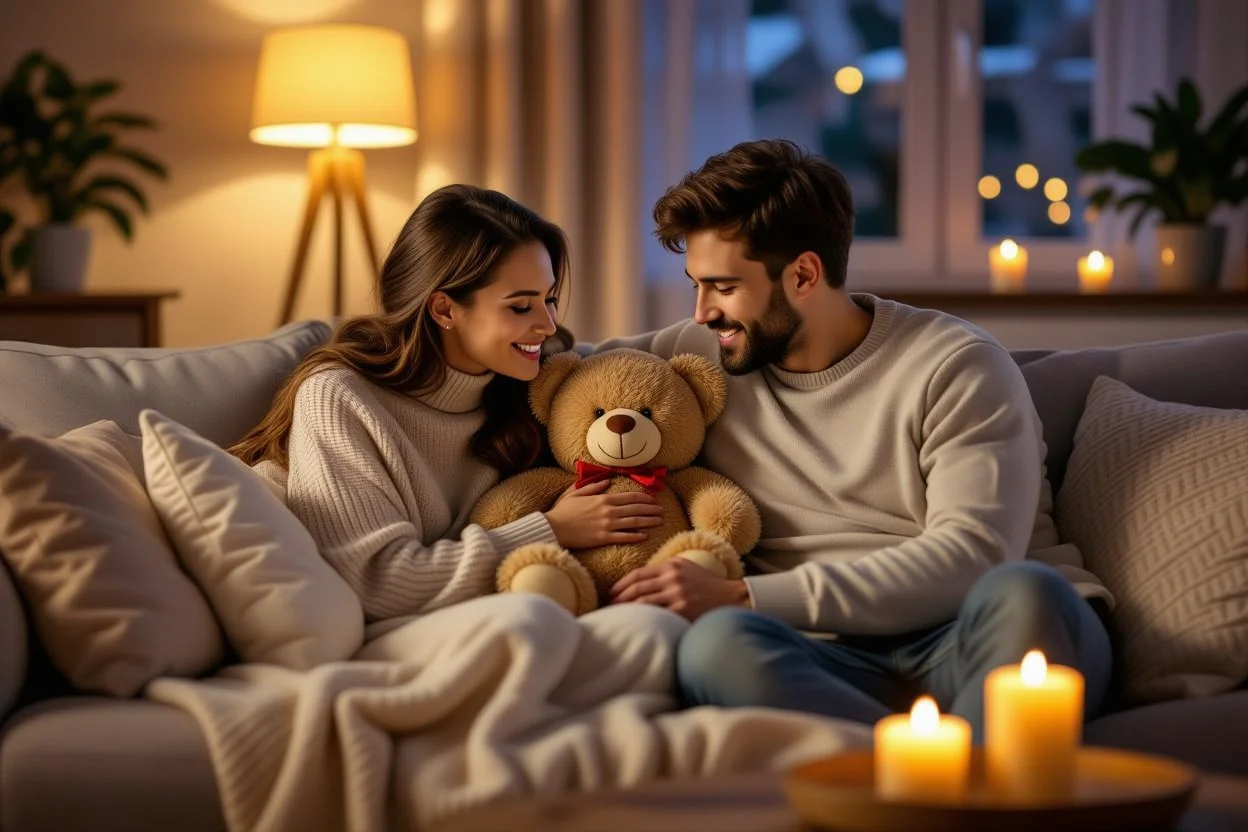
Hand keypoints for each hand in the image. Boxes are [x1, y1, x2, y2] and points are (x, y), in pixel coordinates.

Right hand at [543, 481, 663, 548]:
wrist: (553, 527)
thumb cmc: (563, 510)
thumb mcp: (576, 492)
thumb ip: (593, 486)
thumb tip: (607, 481)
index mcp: (604, 498)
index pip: (631, 497)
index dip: (645, 498)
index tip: (654, 500)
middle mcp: (609, 511)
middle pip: (636, 508)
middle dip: (652, 509)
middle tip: (662, 511)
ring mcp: (607, 525)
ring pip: (634, 522)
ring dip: (649, 521)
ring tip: (660, 521)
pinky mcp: (603, 538)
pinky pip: (624, 537)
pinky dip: (636, 536)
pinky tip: (645, 536)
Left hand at [609, 558, 749, 620]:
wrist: (731, 598)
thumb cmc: (707, 584)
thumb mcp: (687, 567)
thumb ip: (667, 568)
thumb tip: (644, 576)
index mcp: (671, 566)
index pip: (638, 573)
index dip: (621, 584)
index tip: (611, 592)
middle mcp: (672, 578)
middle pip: (636, 588)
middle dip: (619, 598)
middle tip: (609, 606)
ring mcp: (677, 594)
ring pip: (642, 601)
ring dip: (627, 610)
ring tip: (618, 616)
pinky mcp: (682, 609)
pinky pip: (656, 615)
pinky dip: (643, 619)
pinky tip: (636, 624)